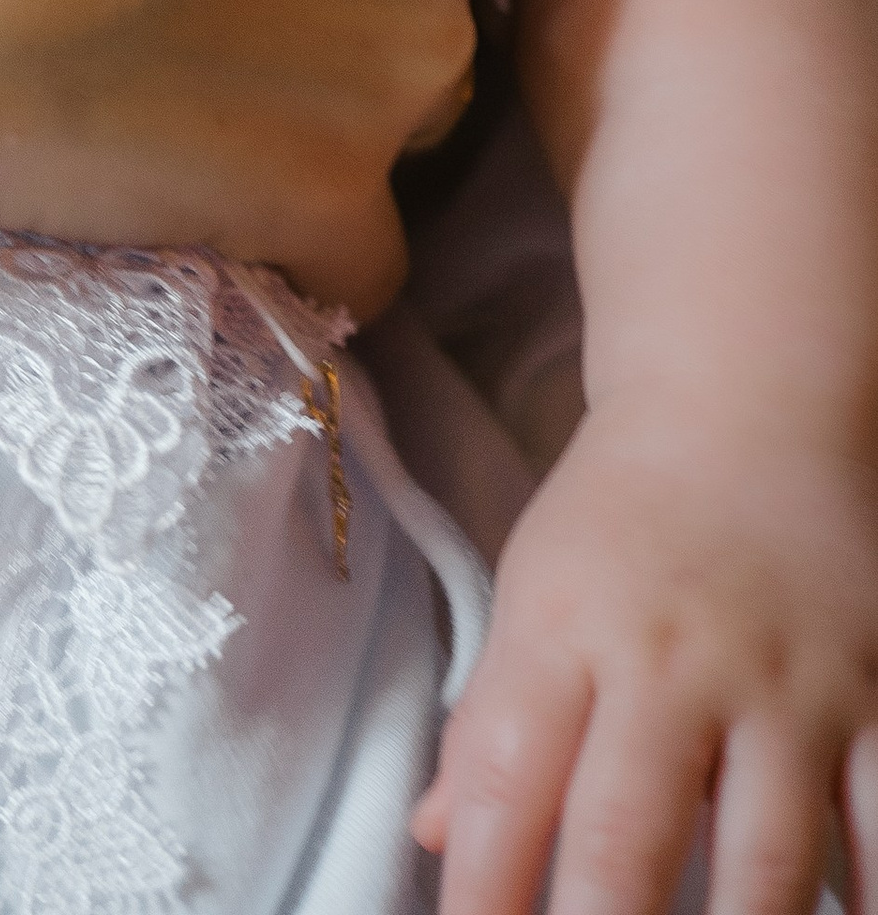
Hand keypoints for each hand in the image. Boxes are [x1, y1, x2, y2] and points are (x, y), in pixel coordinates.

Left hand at [416, 398, 877, 914]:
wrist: (749, 406)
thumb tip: (438, 838)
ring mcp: (787, 686)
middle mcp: (674, 663)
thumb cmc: (621, 518)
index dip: (481, 891)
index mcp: (566, 632)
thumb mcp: (531, 593)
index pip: (506, 780)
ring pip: (770, 856)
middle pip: (630, 833)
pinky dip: (873, 891)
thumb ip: (492, 725)